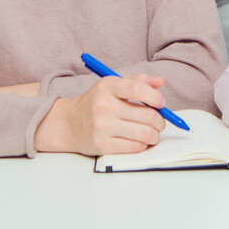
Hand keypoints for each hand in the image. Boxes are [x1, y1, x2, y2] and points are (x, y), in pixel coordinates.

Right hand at [33, 73, 166, 154]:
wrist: (68, 124)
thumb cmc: (95, 103)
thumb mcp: (111, 85)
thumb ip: (137, 81)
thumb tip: (160, 82)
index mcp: (107, 86)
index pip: (138, 89)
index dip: (156, 97)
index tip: (161, 103)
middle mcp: (103, 106)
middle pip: (146, 115)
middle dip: (160, 120)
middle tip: (160, 122)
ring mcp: (102, 127)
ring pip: (144, 133)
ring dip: (155, 135)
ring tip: (153, 133)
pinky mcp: (102, 145)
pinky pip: (134, 147)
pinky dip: (143, 144)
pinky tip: (140, 140)